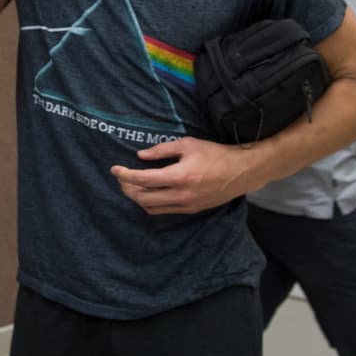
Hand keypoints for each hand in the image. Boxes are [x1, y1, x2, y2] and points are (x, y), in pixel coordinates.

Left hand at [110, 137, 255, 214]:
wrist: (242, 172)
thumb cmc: (215, 154)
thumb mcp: (188, 144)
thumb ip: (162, 150)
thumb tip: (140, 156)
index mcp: (179, 176)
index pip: (143, 180)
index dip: (125, 175)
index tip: (114, 169)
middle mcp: (180, 195)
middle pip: (142, 198)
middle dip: (127, 188)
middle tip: (122, 178)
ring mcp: (186, 206)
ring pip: (151, 208)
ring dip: (137, 198)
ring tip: (132, 185)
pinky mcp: (191, 210)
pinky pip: (163, 211)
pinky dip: (151, 203)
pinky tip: (149, 192)